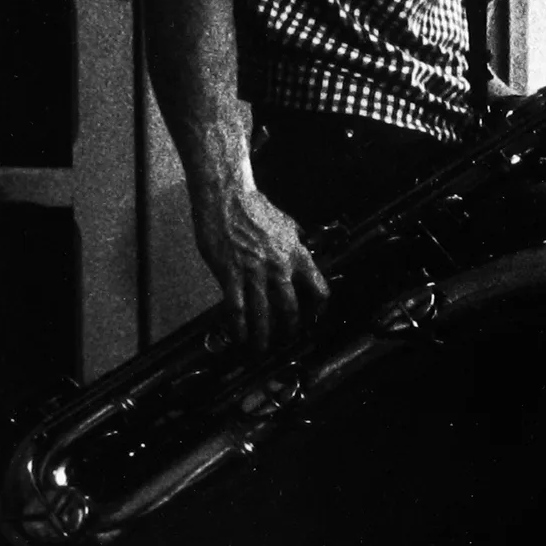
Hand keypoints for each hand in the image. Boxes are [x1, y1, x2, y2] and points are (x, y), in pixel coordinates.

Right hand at [194, 179, 328, 351]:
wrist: (226, 197)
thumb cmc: (253, 207)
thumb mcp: (286, 223)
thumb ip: (297, 240)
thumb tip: (304, 246)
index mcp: (296, 255)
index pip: (319, 289)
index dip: (318, 309)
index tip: (314, 318)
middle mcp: (279, 267)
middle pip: (291, 309)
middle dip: (289, 330)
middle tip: (286, 340)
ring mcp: (254, 273)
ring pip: (264, 314)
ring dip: (264, 336)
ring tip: (262, 349)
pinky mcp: (230, 274)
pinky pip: (237, 308)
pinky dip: (239, 327)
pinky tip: (239, 337)